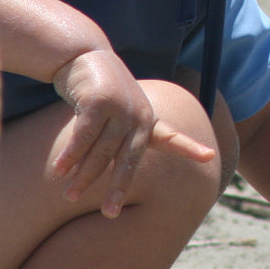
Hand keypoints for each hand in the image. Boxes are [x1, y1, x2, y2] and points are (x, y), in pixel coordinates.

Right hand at [49, 49, 215, 215]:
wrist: (86, 55)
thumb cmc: (104, 94)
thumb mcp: (122, 115)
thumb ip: (125, 143)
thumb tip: (120, 178)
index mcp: (148, 121)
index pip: (170, 138)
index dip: (190, 148)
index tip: (209, 156)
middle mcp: (139, 115)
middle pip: (128, 160)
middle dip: (118, 188)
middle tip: (110, 213)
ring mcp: (120, 107)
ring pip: (101, 151)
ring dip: (83, 175)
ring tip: (69, 195)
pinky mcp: (99, 101)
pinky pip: (83, 136)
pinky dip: (70, 154)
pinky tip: (60, 170)